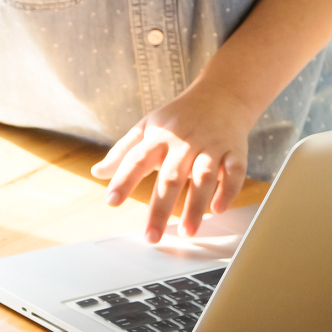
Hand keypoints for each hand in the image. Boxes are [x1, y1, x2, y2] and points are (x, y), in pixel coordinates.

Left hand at [91, 80, 259, 242]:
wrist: (222, 94)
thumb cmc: (178, 118)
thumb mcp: (147, 128)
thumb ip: (123, 153)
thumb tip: (96, 172)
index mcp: (159, 137)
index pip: (137, 159)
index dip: (123, 180)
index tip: (111, 202)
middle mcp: (184, 143)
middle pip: (171, 178)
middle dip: (160, 209)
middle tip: (151, 237)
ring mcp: (211, 146)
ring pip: (204, 177)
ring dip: (196, 207)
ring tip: (186, 232)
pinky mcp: (235, 150)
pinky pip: (234, 172)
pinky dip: (228, 190)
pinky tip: (218, 209)